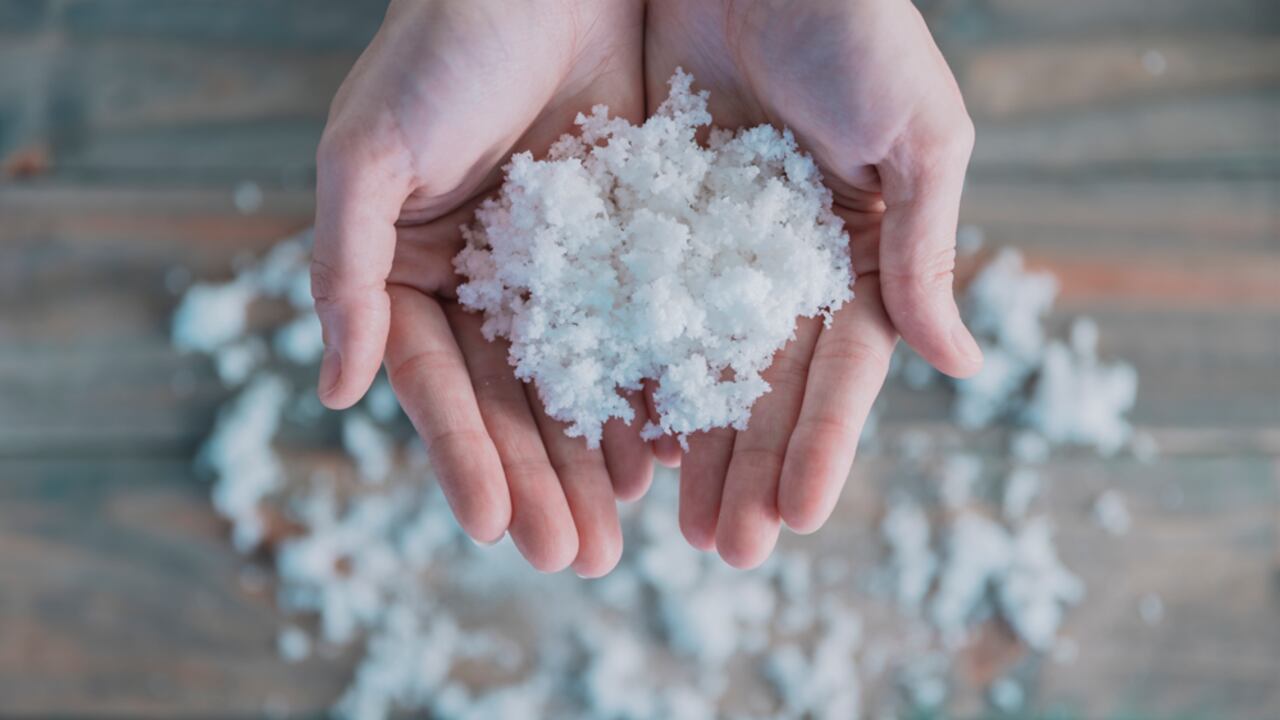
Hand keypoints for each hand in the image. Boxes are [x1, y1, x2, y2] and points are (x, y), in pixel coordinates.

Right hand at [312, 0, 650, 576]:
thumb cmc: (439, 47)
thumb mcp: (370, 152)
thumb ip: (346, 269)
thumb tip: (335, 391)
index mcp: (414, 270)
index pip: (438, 384)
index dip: (462, 455)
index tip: (490, 527)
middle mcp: (486, 283)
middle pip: (513, 402)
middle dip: (542, 481)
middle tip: (574, 558)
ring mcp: (559, 270)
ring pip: (578, 382)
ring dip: (596, 460)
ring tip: (623, 534)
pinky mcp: (626, 244)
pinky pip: (640, 331)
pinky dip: (650, 392)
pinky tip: (670, 452)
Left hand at [646, 0, 982, 567]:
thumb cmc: (855, 25)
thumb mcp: (915, 134)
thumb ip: (921, 249)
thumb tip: (962, 366)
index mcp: (851, 253)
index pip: (837, 370)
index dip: (818, 443)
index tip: (794, 517)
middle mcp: (774, 264)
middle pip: (758, 385)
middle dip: (744, 468)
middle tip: (723, 550)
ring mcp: (704, 244)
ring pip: (690, 362)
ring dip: (683, 444)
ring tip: (666, 522)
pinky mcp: (638, 212)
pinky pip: (626, 302)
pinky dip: (620, 367)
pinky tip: (609, 432)